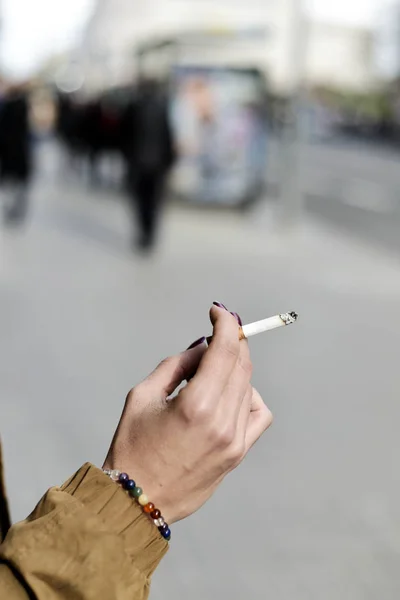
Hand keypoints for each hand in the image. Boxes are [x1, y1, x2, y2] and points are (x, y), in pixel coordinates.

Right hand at [103, 304, 272, 523]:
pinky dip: (249, 396)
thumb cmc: (132, 447)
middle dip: (232, 341)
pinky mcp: (238, 454)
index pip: (225, 350)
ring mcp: (234, 440)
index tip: (219, 312)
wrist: (137, 499)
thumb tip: (203, 347)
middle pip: (241, 364)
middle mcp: (221, 422)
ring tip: (209, 373)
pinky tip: (228, 396)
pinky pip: (259, 414)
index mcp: (195, 405)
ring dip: (235, 368)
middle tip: (217, 333)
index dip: (225, 323)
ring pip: (249, 386)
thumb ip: (177, 365)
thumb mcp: (142, 396)